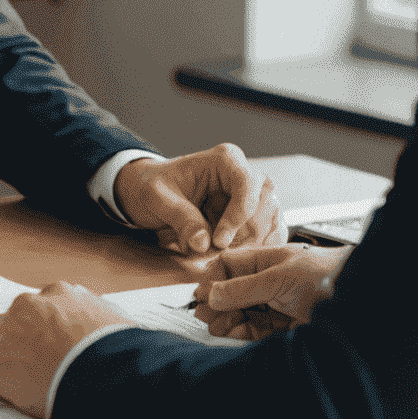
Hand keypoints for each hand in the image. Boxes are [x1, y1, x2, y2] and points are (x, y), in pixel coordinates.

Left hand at [0, 284, 132, 418]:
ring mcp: (5, 337)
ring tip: (32, 380)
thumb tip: (98, 315)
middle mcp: (25, 308)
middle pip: (15, 321)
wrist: (101, 379)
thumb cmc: (113, 351)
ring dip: (10, 359)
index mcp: (56, 293)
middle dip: (24, 340)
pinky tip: (19, 394)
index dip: (47, 329)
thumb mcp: (113, 316)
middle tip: (42, 363)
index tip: (54, 344)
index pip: (42, 306)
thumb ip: (96, 311)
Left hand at [112, 145, 285, 254]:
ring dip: (244, 248)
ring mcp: (253, 197)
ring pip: (268, 227)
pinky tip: (227, 259)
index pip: (247, 186)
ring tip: (213, 255)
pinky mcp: (253, 217)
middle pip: (263, 209)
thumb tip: (203, 243)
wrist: (150, 192)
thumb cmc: (153, 186)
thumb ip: (180, 217)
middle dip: (241, 238)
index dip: (237, 216)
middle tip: (215, 255)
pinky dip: (248, 252)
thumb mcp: (157, 197)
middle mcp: (245, 175)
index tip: (219, 242)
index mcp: (225, 160)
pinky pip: (266, 238)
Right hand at [191, 243, 350, 339]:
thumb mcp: (278, 278)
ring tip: (215, 327)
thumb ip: (243, 288)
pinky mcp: (287, 326)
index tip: (200, 294)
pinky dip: (243, 332)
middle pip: (234, 292)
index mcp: (266, 261)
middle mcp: (270, 281)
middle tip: (203, 315)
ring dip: (228, 319)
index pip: (229, 266)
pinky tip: (233, 333)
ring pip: (244, 312)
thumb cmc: (326, 276)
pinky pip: (258, 329)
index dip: (213, 279)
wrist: (360, 300)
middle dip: (218, 303)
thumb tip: (212, 293)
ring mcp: (278, 304)